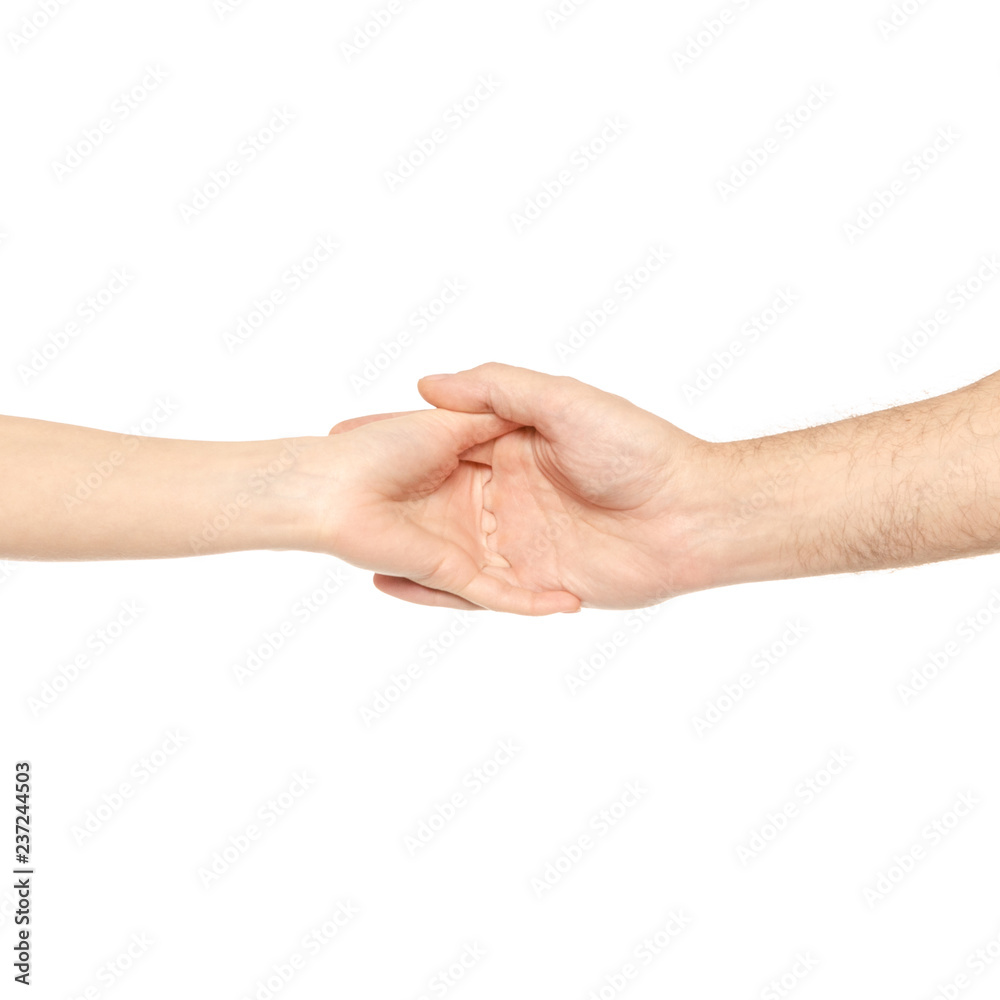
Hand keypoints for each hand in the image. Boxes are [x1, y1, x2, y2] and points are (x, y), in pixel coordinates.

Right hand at [336, 363, 729, 610]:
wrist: (694, 516)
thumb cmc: (637, 450)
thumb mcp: (565, 402)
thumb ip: (499, 390)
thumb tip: (428, 384)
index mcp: (515, 447)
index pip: (442, 444)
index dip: (396, 442)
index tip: (347, 438)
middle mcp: (511, 494)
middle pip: (437, 499)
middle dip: (388, 500)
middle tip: (330, 496)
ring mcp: (522, 539)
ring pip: (452, 547)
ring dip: (407, 549)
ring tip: (353, 549)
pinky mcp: (538, 581)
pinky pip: (483, 590)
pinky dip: (441, 591)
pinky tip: (399, 584)